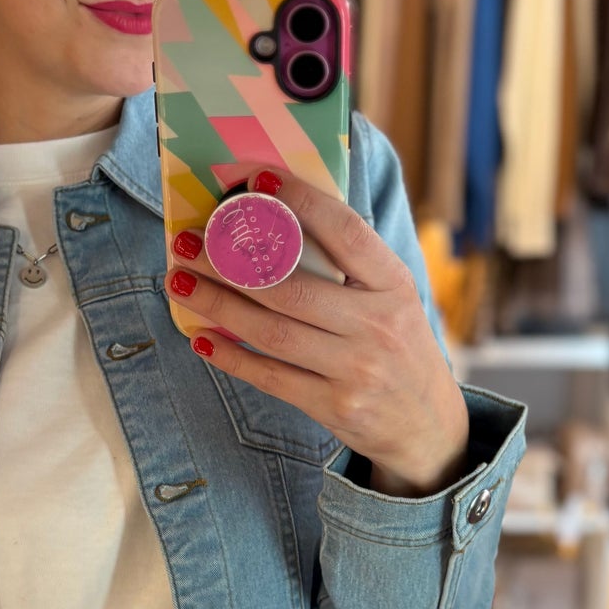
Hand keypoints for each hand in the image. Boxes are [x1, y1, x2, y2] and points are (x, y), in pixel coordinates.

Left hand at [168, 168, 469, 492]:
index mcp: (395, 286)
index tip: (257, 181)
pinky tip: (201, 338)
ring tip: (180, 282)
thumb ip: (351, 266)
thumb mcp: (394, 300)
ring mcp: (356, 371)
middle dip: (229, 262)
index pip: (346, 233)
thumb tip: (278, 219)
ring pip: (271, 332)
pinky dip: (230, 356)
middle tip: (188, 242)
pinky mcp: (334, 407)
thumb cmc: (399, 348)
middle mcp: (378, 326)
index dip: (301, 202)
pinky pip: (270, 377)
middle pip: (290, 288)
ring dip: (217, 305)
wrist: (428, 427)